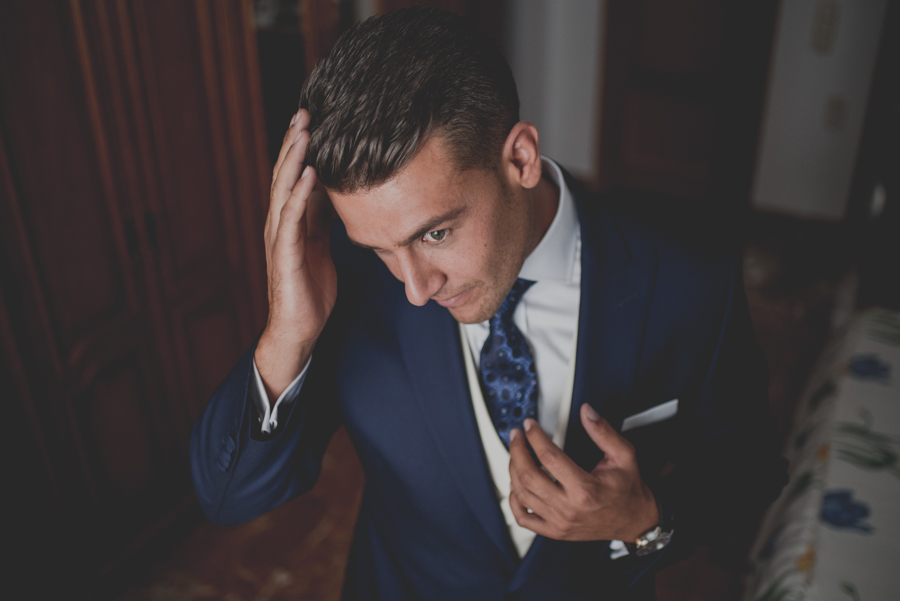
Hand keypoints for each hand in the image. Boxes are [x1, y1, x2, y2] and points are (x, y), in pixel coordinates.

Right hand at [255, 109, 336, 399]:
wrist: (299, 329)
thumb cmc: (311, 289)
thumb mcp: (323, 245)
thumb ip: (324, 218)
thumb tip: (339, 192)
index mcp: (293, 220)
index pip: (296, 175)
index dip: (303, 147)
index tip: (315, 117)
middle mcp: (282, 223)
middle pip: (286, 174)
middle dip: (295, 142)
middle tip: (305, 110)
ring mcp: (280, 237)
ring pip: (284, 189)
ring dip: (294, 158)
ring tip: (304, 131)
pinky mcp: (285, 254)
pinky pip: (291, 219)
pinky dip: (299, 195)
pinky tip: (308, 174)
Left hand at [508, 403, 657, 541]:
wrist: (634, 520)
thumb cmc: (628, 488)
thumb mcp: (623, 455)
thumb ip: (603, 432)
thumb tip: (586, 412)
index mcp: (585, 489)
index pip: (549, 458)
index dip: (535, 437)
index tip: (529, 426)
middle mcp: (569, 508)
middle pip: (529, 476)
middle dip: (518, 451)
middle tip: (517, 436)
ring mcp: (559, 522)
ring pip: (522, 495)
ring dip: (513, 470)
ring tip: (516, 454)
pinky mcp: (555, 531)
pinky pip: (524, 518)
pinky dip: (514, 501)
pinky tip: (516, 485)